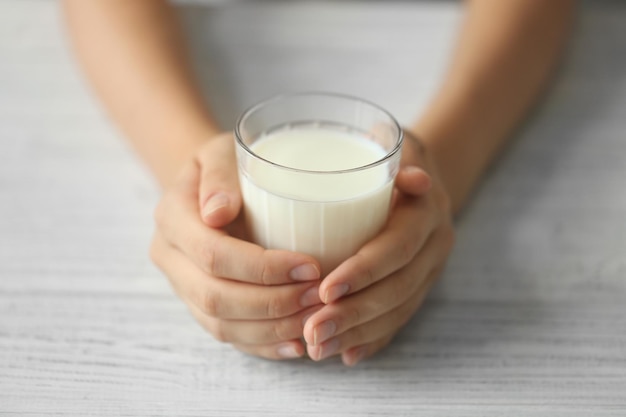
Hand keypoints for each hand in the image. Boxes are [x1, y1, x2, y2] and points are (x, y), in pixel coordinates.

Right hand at [150, 133, 322, 359]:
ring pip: (221, 325)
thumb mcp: (220, 151)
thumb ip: (219, 175)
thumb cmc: (225, 165)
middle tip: (318, 296)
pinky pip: (228, 336)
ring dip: (272, 329)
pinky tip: (296, 344)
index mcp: (172, 218)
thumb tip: (218, 212)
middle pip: (216, 297)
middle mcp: (170, 257)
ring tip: (315, 320)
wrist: (208, 187)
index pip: (213, 254)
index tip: (310, 266)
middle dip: (273, 304)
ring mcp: (182, 286)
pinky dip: (263, 345)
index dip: (262, 268)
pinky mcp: (200, 305)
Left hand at [302, 131, 454, 365]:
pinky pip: (400, 319)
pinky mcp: (420, 286)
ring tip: (317, 348)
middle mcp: (434, 244)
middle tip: (313, 331)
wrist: (419, 172)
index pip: (396, 247)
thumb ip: (387, 154)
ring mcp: (429, 269)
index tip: (325, 290)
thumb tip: (411, 177)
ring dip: (357, 333)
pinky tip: (346, 355)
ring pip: (398, 310)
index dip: (364, 271)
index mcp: (426, 210)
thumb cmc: (384, 157)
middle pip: (397, 288)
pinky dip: (373, 339)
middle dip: (354, 314)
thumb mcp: (385, 144)